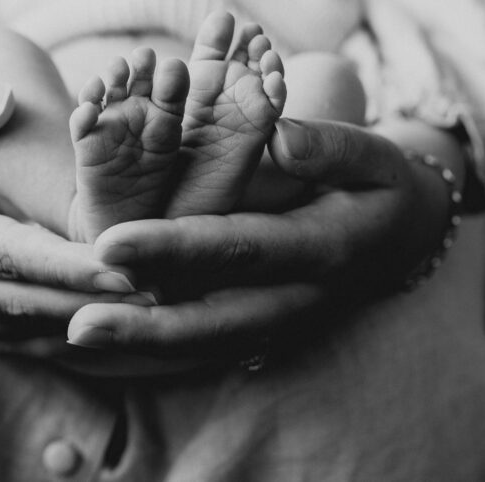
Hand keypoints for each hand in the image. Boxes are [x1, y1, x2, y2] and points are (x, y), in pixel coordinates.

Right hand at [0, 76, 149, 358]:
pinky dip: (77, 338)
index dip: (65, 265)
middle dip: (96, 302)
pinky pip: (28, 342)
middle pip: (28, 301)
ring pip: (32, 331)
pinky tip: (127, 330)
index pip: (3, 252)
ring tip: (160, 313)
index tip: (125, 267)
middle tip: (167, 295)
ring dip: (95, 325)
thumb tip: (0, 104)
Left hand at [65, 118, 457, 359]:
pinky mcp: (266, 329)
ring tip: (81, 334)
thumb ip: (329, 146)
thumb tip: (277, 138)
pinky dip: (160, 345)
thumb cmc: (380, 185)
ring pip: (208, 343)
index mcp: (324, 246)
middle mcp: (298, 297)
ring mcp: (282, 321)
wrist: (404, 238)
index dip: (176, 247)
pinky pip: (209, 343)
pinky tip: (110, 338)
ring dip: (144, 344)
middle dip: (148, 325)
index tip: (112, 243)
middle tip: (81, 323)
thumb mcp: (373, 155)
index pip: (240, 247)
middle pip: (217, 319)